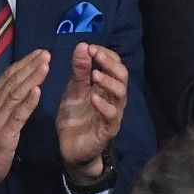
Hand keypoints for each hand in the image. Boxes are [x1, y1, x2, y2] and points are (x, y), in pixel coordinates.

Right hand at [0, 50, 52, 193]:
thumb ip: (6, 103)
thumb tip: (21, 88)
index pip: (9, 76)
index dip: (25, 63)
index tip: (40, 52)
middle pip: (13, 80)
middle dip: (31, 65)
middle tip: (46, 53)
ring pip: (16, 93)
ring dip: (32, 77)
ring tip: (45, 65)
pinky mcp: (3, 134)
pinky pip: (17, 115)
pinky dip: (28, 102)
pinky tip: (37, 91)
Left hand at [55, 43, 128, 182]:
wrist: (71, 148)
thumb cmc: (76, 117)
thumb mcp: (74, 89)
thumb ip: (79, 70)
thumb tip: (83, 46)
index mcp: (106, 87)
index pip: (115, 65)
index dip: (105, 54)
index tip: (90, 47)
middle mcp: (113, 99)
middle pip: (122, 77)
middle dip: (110, 63)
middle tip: (95, 54)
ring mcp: (112, 114)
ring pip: (120, 95)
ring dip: (108, 82)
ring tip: (94, 75)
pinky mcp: (107, 130)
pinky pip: (111, 116)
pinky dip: (103, 105)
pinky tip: (93, 97)